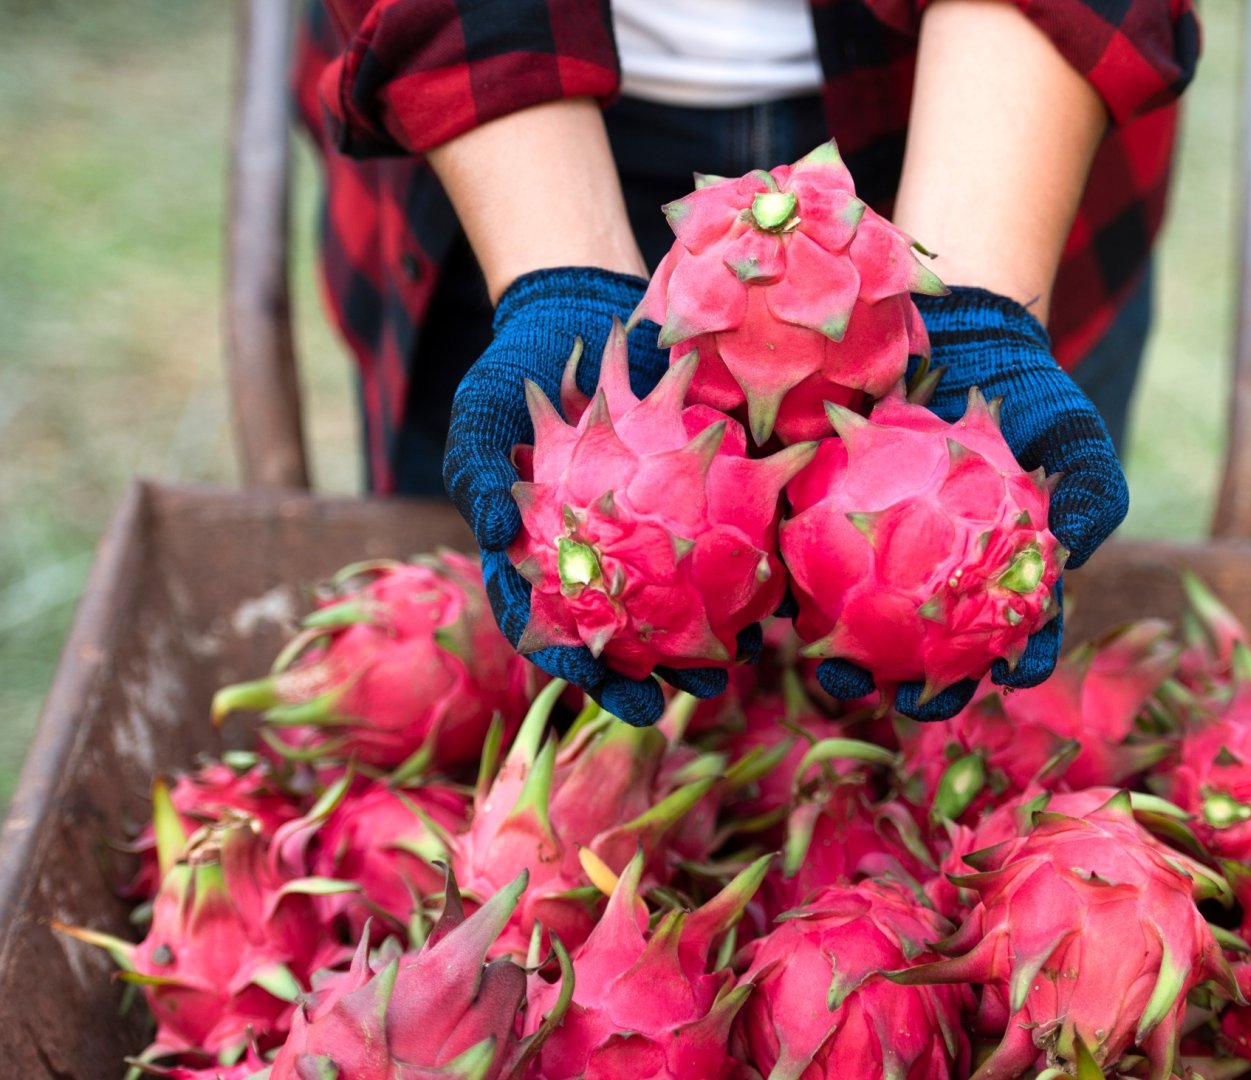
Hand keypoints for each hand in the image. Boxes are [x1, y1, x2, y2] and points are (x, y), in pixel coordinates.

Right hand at [443, 266, 738, 724]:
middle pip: (621, 633)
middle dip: (655, 672)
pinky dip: (740, 568)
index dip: (580, 671)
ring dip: (705, 637)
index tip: (612, 695)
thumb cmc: (515, 372)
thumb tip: (496, 534)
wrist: (579, 312)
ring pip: (672, 600)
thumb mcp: (481, 413)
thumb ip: (479, 473)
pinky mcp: (687, 497)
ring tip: (739, 662)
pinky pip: (715, 538)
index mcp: (536, 556)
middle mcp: (591, 556)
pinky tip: (771, 594)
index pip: (553, 631)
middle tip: (691, 692)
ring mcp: (639, 531)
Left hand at [814, 286, 1126, 720]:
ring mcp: (876, 553)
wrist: (955, 326)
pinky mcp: (823, 515)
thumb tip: (1080, 548)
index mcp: (994, 576)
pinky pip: (807, 553)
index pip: (1003, 638)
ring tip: (830, 664)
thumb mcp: (1071, 433)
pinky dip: (793, 581)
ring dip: (841, 653)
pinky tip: (785, 600)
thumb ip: (1091, 492)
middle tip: (894, 690)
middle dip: (904, 684)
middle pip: (921, 649)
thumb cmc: (1025, 390)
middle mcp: (933, 577)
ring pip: (857, 619)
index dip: (1002, 668)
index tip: (993, 682)